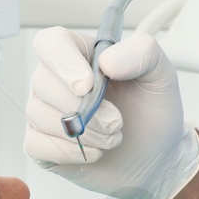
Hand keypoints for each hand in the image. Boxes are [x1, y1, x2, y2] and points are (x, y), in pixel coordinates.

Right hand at [23, 27, 198, 198]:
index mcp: (80, 53)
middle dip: (84, 109)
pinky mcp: (40, 143)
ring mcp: (44, 110)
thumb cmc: (152, 111)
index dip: (64, 62)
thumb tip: (107, 61)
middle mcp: (55, 78)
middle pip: (42, 81)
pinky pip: (37, 144)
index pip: (51, 43)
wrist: (155, 156)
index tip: (87, 86)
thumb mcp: (161, 75)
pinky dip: (71, 152)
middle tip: (117, 122)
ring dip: (84, 133)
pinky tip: (95, 151)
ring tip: (112, 137)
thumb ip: (142, 53)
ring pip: (39, 115)